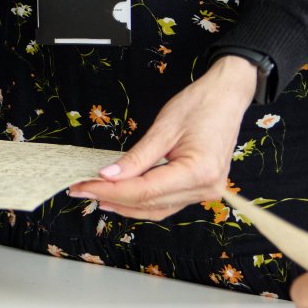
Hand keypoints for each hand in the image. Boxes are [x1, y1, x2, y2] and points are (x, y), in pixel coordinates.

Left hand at [68, 56, 253, 220]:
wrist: (227, 97)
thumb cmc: (199, 106)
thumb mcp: (163, 129)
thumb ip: (135, 158)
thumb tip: (107, 177)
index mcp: (198, 172)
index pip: (144, 191)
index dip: (110, 190)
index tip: (81, 186)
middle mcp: (205, 189)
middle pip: (148, 202)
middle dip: (112, 197)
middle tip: (79, 189)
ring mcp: (206, 192)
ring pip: (157, 209)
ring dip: (125, 205)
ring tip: (95, 195)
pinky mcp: (201, 189)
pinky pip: (167, 203)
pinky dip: (142, 202)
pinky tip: (120, 197)